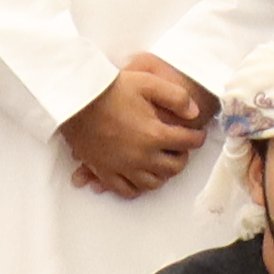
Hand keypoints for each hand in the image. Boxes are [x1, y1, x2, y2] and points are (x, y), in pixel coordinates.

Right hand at [59, 55, 215, 199]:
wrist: (76, 100)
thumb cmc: (110, 89)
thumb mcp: (147, 83)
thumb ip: (176, 97)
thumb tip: (194, 113)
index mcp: (155, 134)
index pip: (188, 142)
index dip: (198, 137)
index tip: (197, 134)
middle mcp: (142, 156)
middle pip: (174, 167)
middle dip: (182, 157)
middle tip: (180, 148)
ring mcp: (123, 167)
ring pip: (153, 183)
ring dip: (162, 173)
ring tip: (162, 161)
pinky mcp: (106, 172)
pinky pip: (127, 190)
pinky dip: (137, 187)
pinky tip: (140, 176)